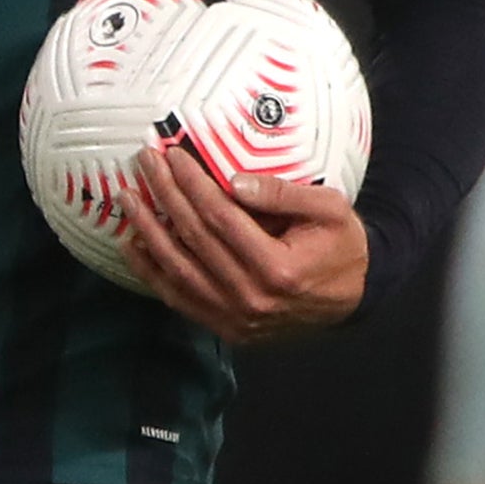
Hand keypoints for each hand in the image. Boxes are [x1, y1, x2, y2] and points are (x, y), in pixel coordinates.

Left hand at [121, 141, 365, 342]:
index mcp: (279, 268)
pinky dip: (152, 271)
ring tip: (129, 197)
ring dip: (148, 230)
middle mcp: (252, 297)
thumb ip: (283, 194)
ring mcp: (235, 317)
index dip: (193, 184)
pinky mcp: (225, 327)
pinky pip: (178, 297)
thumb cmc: (341, 246)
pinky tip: (134, 243)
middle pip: (194, 238)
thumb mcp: (330, 210)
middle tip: (145, 162)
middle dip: (165, 195)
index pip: (221, 217)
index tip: (174, 156)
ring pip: (178, 269)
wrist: (355, 297)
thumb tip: (234, 181)